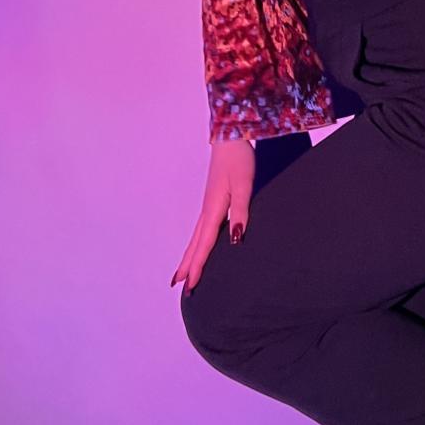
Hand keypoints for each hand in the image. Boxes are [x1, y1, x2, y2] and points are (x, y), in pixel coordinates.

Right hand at [171, 138, 255, 294]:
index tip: (190, 285)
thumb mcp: (244, 186)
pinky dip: (198, 242)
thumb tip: (235, 240)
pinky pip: (203, 228)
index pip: (204, 244)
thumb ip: (241, 212)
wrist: (230, 137)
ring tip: (182, 273)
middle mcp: (207, 210)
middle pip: (195, 244)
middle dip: (188, 266)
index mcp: (214, 209)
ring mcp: (209, 205)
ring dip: (190, 256)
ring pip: (196, 237)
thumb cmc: (239, 160)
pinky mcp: (214, 200)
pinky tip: (201, 246)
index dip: (198, 266)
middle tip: (180, 287)